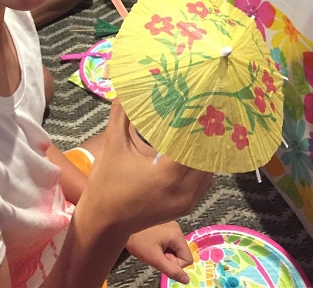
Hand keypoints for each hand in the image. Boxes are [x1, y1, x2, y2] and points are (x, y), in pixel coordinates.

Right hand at [85, 100, 212, 236]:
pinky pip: (203, 182)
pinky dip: (201, 166)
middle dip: (202, 135)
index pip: (193, 143)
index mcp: (167, 173)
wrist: (104, 222)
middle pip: (205, 156)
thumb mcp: (113, 144)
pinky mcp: (186, 207)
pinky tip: (191, 152)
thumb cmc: (106, 183)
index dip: (196, 123)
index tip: (196, 104)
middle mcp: (183, 189)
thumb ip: (121, 114)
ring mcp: (187, 201)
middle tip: (199, 113)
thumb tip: (125, 91)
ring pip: (208, 170)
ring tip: (196, 130)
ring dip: (203, 152)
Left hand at [126, 222, 192, 283]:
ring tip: (151, 246)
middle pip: (181, 252)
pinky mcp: (163, 223)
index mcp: (176, 234)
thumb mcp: (154, 258)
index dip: (175, 264)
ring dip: (165, 251)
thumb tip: (186, 279)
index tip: (161, 259)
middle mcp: (176, 226)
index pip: (187, 259)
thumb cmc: (137, 240)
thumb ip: (172, 270)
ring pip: (174, 246)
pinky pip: (168, 239)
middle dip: (170, 257)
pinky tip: (151, 241)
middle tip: (155, 253)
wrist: (121, 223)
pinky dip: (162, 244)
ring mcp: (170, 223)